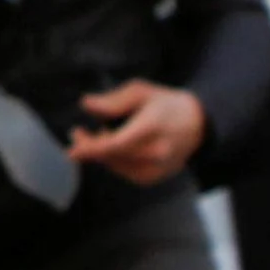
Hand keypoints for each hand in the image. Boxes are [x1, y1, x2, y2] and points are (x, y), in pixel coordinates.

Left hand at [68, 80, 207, 185]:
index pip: (116, 144)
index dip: (91, 148)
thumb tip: (86, 104)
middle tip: (77, 133)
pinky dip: (114, 160)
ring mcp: (156, 168)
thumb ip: (112, 100)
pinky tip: (120, 146)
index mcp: (152, 127)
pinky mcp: (152, 178)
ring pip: (114, 165)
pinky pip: (122, 171)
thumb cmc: (165, 104)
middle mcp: (156, 151)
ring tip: (107, 133)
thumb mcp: (140, 92)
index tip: (71, 150)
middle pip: (111, 156)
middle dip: (89, 146)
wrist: (197, 124)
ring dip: (102, 152)